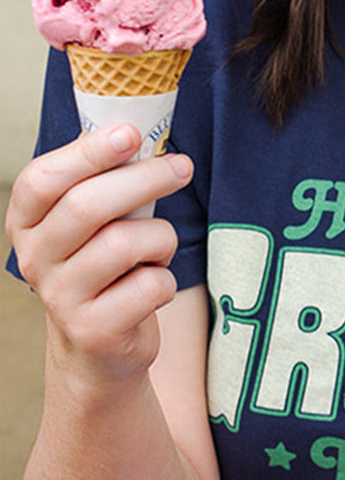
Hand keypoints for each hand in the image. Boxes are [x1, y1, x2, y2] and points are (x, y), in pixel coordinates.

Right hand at [5, 124, 193, 381]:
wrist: (99, 348)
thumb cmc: (107, 269)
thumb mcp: (95, 225)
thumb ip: (106, 184)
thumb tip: (140, 134)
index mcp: (28, 222)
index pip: (43, 179)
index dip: (88, 153)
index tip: (131, 131)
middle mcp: (35, 258)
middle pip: (88, 205)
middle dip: (145, 179)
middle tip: (182, 167)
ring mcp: (60, 297)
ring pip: (124, 244)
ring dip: (161, 239)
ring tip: (159, 249)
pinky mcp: (94, 330)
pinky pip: (149, 287)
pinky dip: (166, 280)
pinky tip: (154, 286)